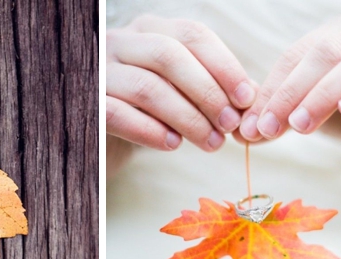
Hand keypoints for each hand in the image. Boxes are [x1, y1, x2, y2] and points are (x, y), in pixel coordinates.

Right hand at [107, 15, 256, 152]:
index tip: (246, 99)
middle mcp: (120, 43)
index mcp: (148, 30)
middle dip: (206, 92)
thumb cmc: (144, 111)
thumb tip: (252, 98)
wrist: (97, 135)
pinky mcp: (87, 105)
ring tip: (210, 143)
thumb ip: (210, 89)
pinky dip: (150, 131)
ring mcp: (99, 72)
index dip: (223, 66)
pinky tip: (172, 145)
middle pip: (169, 56)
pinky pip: (119, 115)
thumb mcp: (177, 92)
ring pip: (147, 87)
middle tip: (229, 125)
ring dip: (186, 118)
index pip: (191, 35)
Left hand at [237, 14, 340, 143]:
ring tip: (299, 126)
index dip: (269, 90)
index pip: (294, 56)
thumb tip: (239, 132)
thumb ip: (277, 119)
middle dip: (289, 92)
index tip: (248, 125)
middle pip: (322, 53)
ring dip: (322, 94)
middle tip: (267, 128)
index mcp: (337, 37)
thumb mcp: (309, 117)